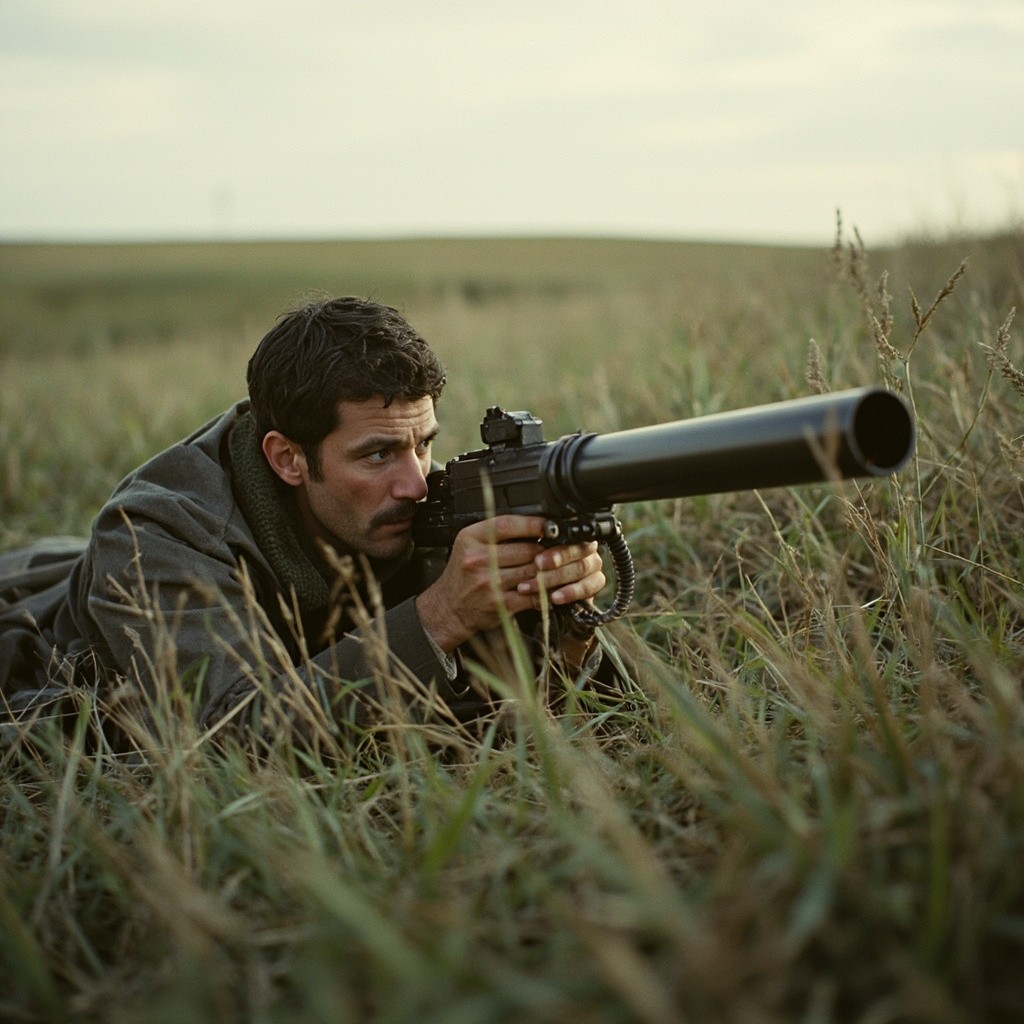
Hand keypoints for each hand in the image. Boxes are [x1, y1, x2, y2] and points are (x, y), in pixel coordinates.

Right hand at [415, 515, 604, 651]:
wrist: (448, 607)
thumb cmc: (462, 574)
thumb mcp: (470, 544)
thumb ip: (496, 534)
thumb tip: (535, 525)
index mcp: (472, 538)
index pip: (508, 524)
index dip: (534, 524)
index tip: (550, 525)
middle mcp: (478, 558)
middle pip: (526, 549)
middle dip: (544, 549)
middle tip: (555, 549)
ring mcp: (489, 582)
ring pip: (533, 571)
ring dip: (547, 570)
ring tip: (554, 567)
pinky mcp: (500, 603)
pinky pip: (533, 594)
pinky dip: (544, 591)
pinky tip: (548, 587)